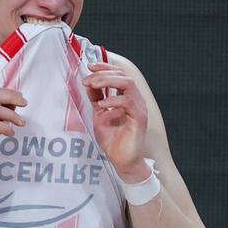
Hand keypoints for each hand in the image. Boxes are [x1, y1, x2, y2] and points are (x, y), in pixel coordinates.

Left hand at [83, 62, 149, 182]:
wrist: (122, 161)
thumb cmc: (113, 141)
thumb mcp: (99, 115)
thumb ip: (96, 99)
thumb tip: (89, 83)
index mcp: (127, 97)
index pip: (119, 75)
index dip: (105, 67)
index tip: (90, 66)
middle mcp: (135, 100)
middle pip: (124, 75)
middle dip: (104, 73)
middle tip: (88, 78)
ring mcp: (139, 108)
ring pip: (128, 84)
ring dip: (108, 81)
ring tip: (93, 85)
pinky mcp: (139, 118)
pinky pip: (128, 102)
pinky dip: (113, 100)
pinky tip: (102, 105)